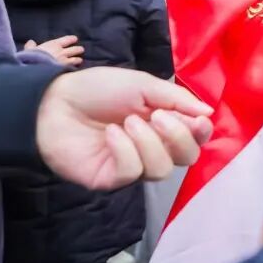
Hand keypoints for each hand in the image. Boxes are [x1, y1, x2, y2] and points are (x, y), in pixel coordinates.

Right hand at [26, 35, 83, 66]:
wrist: (35, 71)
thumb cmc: (31, 59)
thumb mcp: (29, 51)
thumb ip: (31, 47)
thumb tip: (31, 42)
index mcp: (54, 44)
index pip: (67, 39)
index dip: (71, 39)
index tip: (74, 39)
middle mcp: (62, 52)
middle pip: (75, 49)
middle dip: (78, 49)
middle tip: (81, 49)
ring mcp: (65, 62)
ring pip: (76, 59)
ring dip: (78, 60)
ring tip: (79, 60)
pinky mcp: (66, 71)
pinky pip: (73, 69)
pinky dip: (74, 69)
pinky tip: (74, 70)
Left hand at [36, 68, 213, 189]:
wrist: (54, 102)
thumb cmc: (98, 89)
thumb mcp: (142, 84)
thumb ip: (176, 98)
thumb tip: (208, 113)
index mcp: (164, 121)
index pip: (196, 136)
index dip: (200, 131)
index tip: (195, 119)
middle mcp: (153, 145)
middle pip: (187, 157)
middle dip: (178, 137)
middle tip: (158, 116)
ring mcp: (133, 164)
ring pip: (161, 169)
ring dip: (148, 142)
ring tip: (127, 122)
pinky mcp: (111, 178)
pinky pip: (132, 173)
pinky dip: (125, 151)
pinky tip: (111, 134)